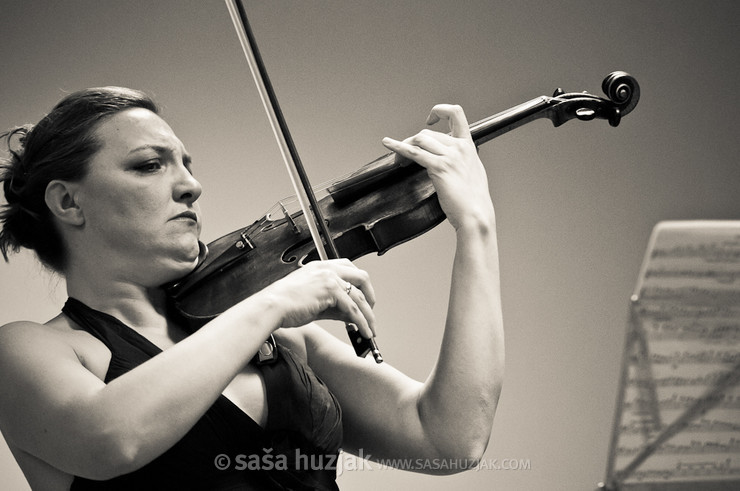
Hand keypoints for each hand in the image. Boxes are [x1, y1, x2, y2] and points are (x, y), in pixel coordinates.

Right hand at [258, 258, 375, 337]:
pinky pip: (353, 309)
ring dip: (368, 315)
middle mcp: (327, 269)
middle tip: (371, 312)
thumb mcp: (313, 300)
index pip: (349, 268)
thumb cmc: (284, 303)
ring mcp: (330, 278)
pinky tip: (363, 331)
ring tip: (370, 329)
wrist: (271, 306)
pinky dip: (361, 322)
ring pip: (359, 296)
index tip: (363, 297)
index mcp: (320, 266)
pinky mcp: (331, 291)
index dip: (360, 283)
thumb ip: (332, 305)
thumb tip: (350, 315)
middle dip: (370, 296)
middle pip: (361, 278)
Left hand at [382, 104, 494, 231]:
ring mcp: (449, 157)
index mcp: (468, 145)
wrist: (476, 214)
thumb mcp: (473, 171)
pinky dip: (397, 147)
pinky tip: (387, 144)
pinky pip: (413, 152)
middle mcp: (459, 147)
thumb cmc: (474, 199)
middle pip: (428, 133)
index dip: (439, 111)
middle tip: (405, 157)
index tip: (429, 119)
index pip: (456, 114)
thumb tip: (451, 157)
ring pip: (420, 139)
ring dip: (405, 146)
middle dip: (412, 141)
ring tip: (399, 160)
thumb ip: (463, 159)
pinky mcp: (439, 168)